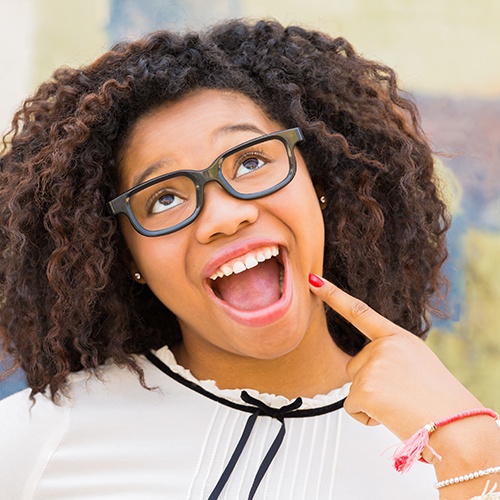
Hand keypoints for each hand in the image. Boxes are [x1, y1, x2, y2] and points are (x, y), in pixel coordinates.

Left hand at [308, 273, 480, 440]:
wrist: (459, 428)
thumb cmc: (441, 401)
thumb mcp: (418, 364)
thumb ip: (390, 357)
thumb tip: (369, 369)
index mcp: (398, 337)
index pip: (359, 311)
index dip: (333, 295)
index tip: (313, 280)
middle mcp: (383, 346)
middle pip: (354, 365)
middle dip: (371, 384)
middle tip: (402, 395)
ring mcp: (372, 365)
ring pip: (354, 388)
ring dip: (372, 402)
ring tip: (401, 405)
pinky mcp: (364, 389)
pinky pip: (352, 407)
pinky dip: (367, 417)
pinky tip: (392, 415)